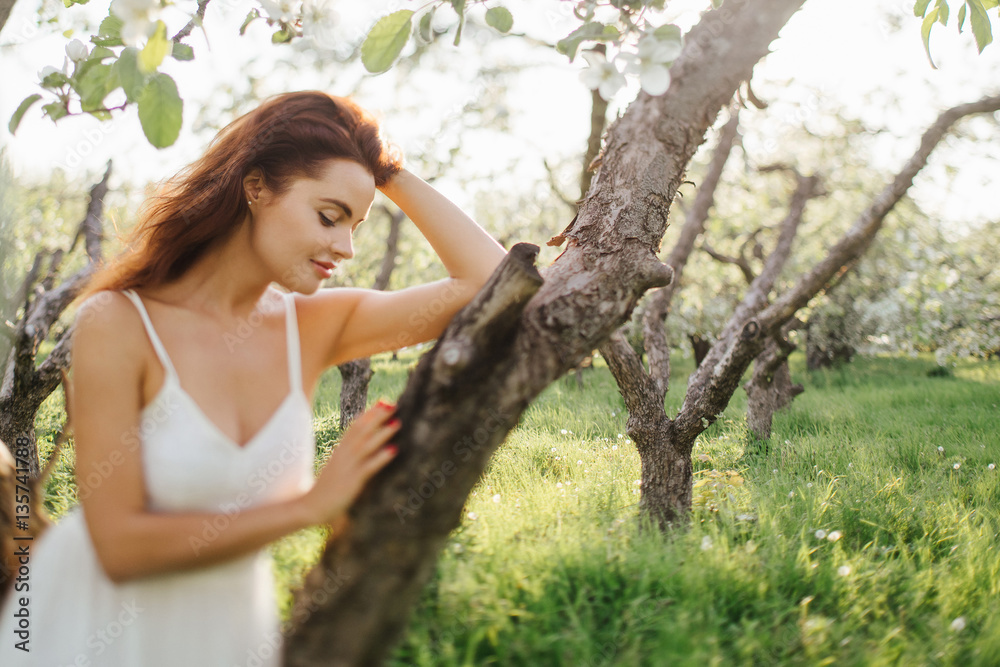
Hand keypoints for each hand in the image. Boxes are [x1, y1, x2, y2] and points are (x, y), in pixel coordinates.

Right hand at [296, 400, 400, 526]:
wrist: (309, 507)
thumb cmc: (326, 488)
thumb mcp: (337, 467)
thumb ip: (348, 455)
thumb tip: (364, 445)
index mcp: (340, 450)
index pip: (355, 427)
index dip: (369, 414)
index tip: (382, 401)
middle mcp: (343, 455)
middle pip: (361, 431)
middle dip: (377, 416)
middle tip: (393, 403)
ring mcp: (347, 467)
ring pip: (366, 445)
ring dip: (382, 433)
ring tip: (397, 422)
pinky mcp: (352, 482)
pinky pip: (368, 467)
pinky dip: (381, 457)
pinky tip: (393, 450)